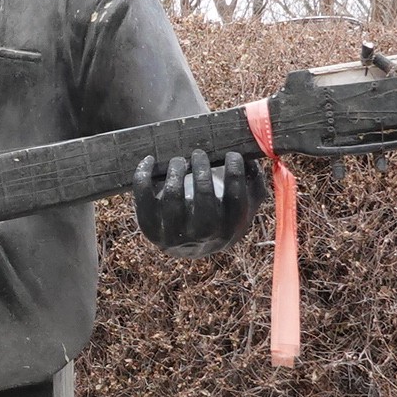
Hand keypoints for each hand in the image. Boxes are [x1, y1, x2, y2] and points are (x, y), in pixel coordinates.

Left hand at [133, 149, 257, 257]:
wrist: (189, 242)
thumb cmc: (220, 213)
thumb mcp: (242, 205)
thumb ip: (253, 183)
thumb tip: (251, 159)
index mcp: (230, 230)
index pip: (236, 202)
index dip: (235, 174)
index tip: (231, 154)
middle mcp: (202, 237)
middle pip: (204, 201)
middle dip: (202, 171)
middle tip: (199, 153)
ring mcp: (174, 236)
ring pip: (173, 200)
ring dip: (176, 173)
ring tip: (179, 160)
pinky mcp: (150, 229)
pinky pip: (143, 200)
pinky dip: (144, 176)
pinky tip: (150, 160)